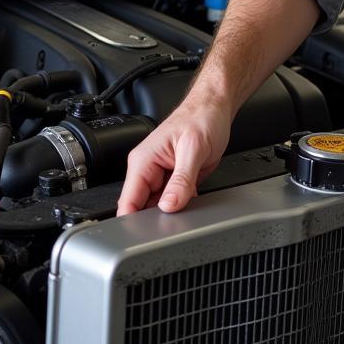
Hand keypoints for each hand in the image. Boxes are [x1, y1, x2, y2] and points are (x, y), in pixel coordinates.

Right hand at [116, 93, 231, 215]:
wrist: (215, 108)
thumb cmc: (202, 117)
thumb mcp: (194, 148)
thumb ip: (182, 179)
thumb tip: (169, 204)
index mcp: (143, 160)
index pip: (128, 201)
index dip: (132, 222)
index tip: (146, 235)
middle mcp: (149, 170)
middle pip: (143, 209)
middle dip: (157, 220)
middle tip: (174, 224)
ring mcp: (163, 177)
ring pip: (159, 208)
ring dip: (171, 214)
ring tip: (186, 210)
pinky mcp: (177, 180)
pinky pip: (175, 202)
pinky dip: (183, 207)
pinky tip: (192, 204)